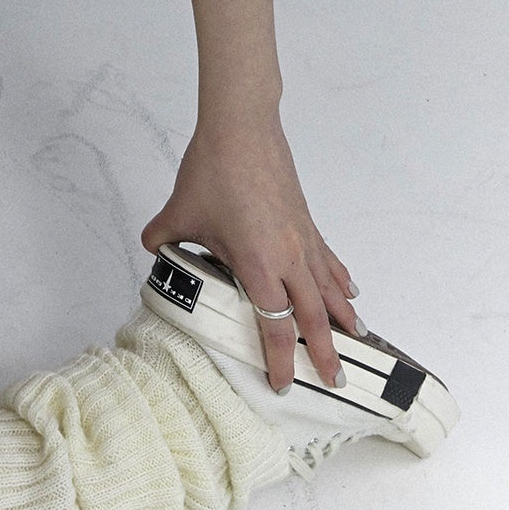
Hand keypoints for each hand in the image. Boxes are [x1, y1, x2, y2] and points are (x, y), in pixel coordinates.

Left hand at [139, 114, 359, 392]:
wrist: (243, 128)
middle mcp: (288, 257)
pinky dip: (339, 278)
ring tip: (355, 339)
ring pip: (328, 288)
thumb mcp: (180, 212)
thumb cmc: (214, 168)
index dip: (280, 358)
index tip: (282, 381)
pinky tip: (349, 289)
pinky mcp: (306, 220)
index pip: (274, 326)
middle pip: (313, 315)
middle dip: (324, 351)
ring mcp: (302, 238)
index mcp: (258, 264)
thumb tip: (153, 247)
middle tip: (334, 378)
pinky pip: (327, 259)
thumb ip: (164, 237)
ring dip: (341, 316)